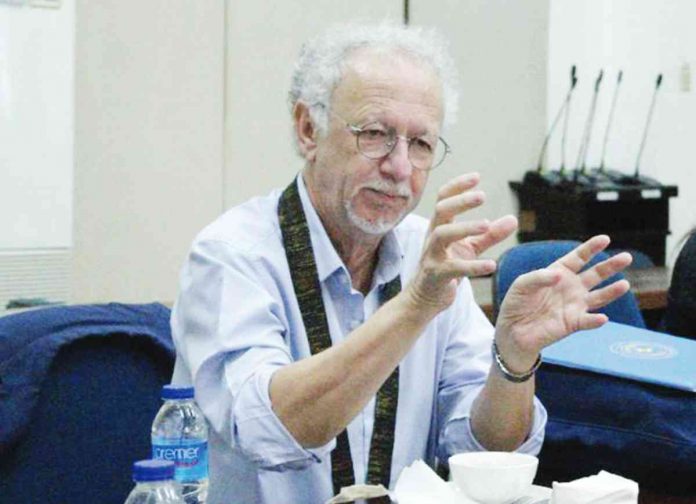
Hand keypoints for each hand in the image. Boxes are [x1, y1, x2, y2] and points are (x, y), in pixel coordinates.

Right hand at [406, 173, 517, 312]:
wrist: (425, 298)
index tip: (477, 177)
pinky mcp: (436, 275)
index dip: (457, 186)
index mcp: (440, 226)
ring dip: (464, 227)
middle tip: (482, 196)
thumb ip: (490, 234)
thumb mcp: (469, 248)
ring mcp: (432, 256)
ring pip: (442, 234)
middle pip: (441, 211)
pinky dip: (473, 266)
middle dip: (460, 201)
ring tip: (486, 224)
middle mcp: (433, 237)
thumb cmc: (447, 267)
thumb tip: (513, 219)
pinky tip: (491, 265)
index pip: (443, 198)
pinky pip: (453, 268)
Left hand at [494, 235, 632, 371]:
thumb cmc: (517, 303)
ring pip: (599, 296)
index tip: (605, 239)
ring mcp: (575, 305)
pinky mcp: (573, 323)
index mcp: (559, 272)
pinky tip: (602, 318)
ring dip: (612, 291)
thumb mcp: (522, 284)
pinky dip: (595, 320)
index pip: (578, 258)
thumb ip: (539, 277)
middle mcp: (572, 287)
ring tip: (624, 284)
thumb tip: (560, 275)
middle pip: (595, 274)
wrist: (513, 330)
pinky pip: (587, 321)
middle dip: (610, 266)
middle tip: (626, 257)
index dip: (591, 248)